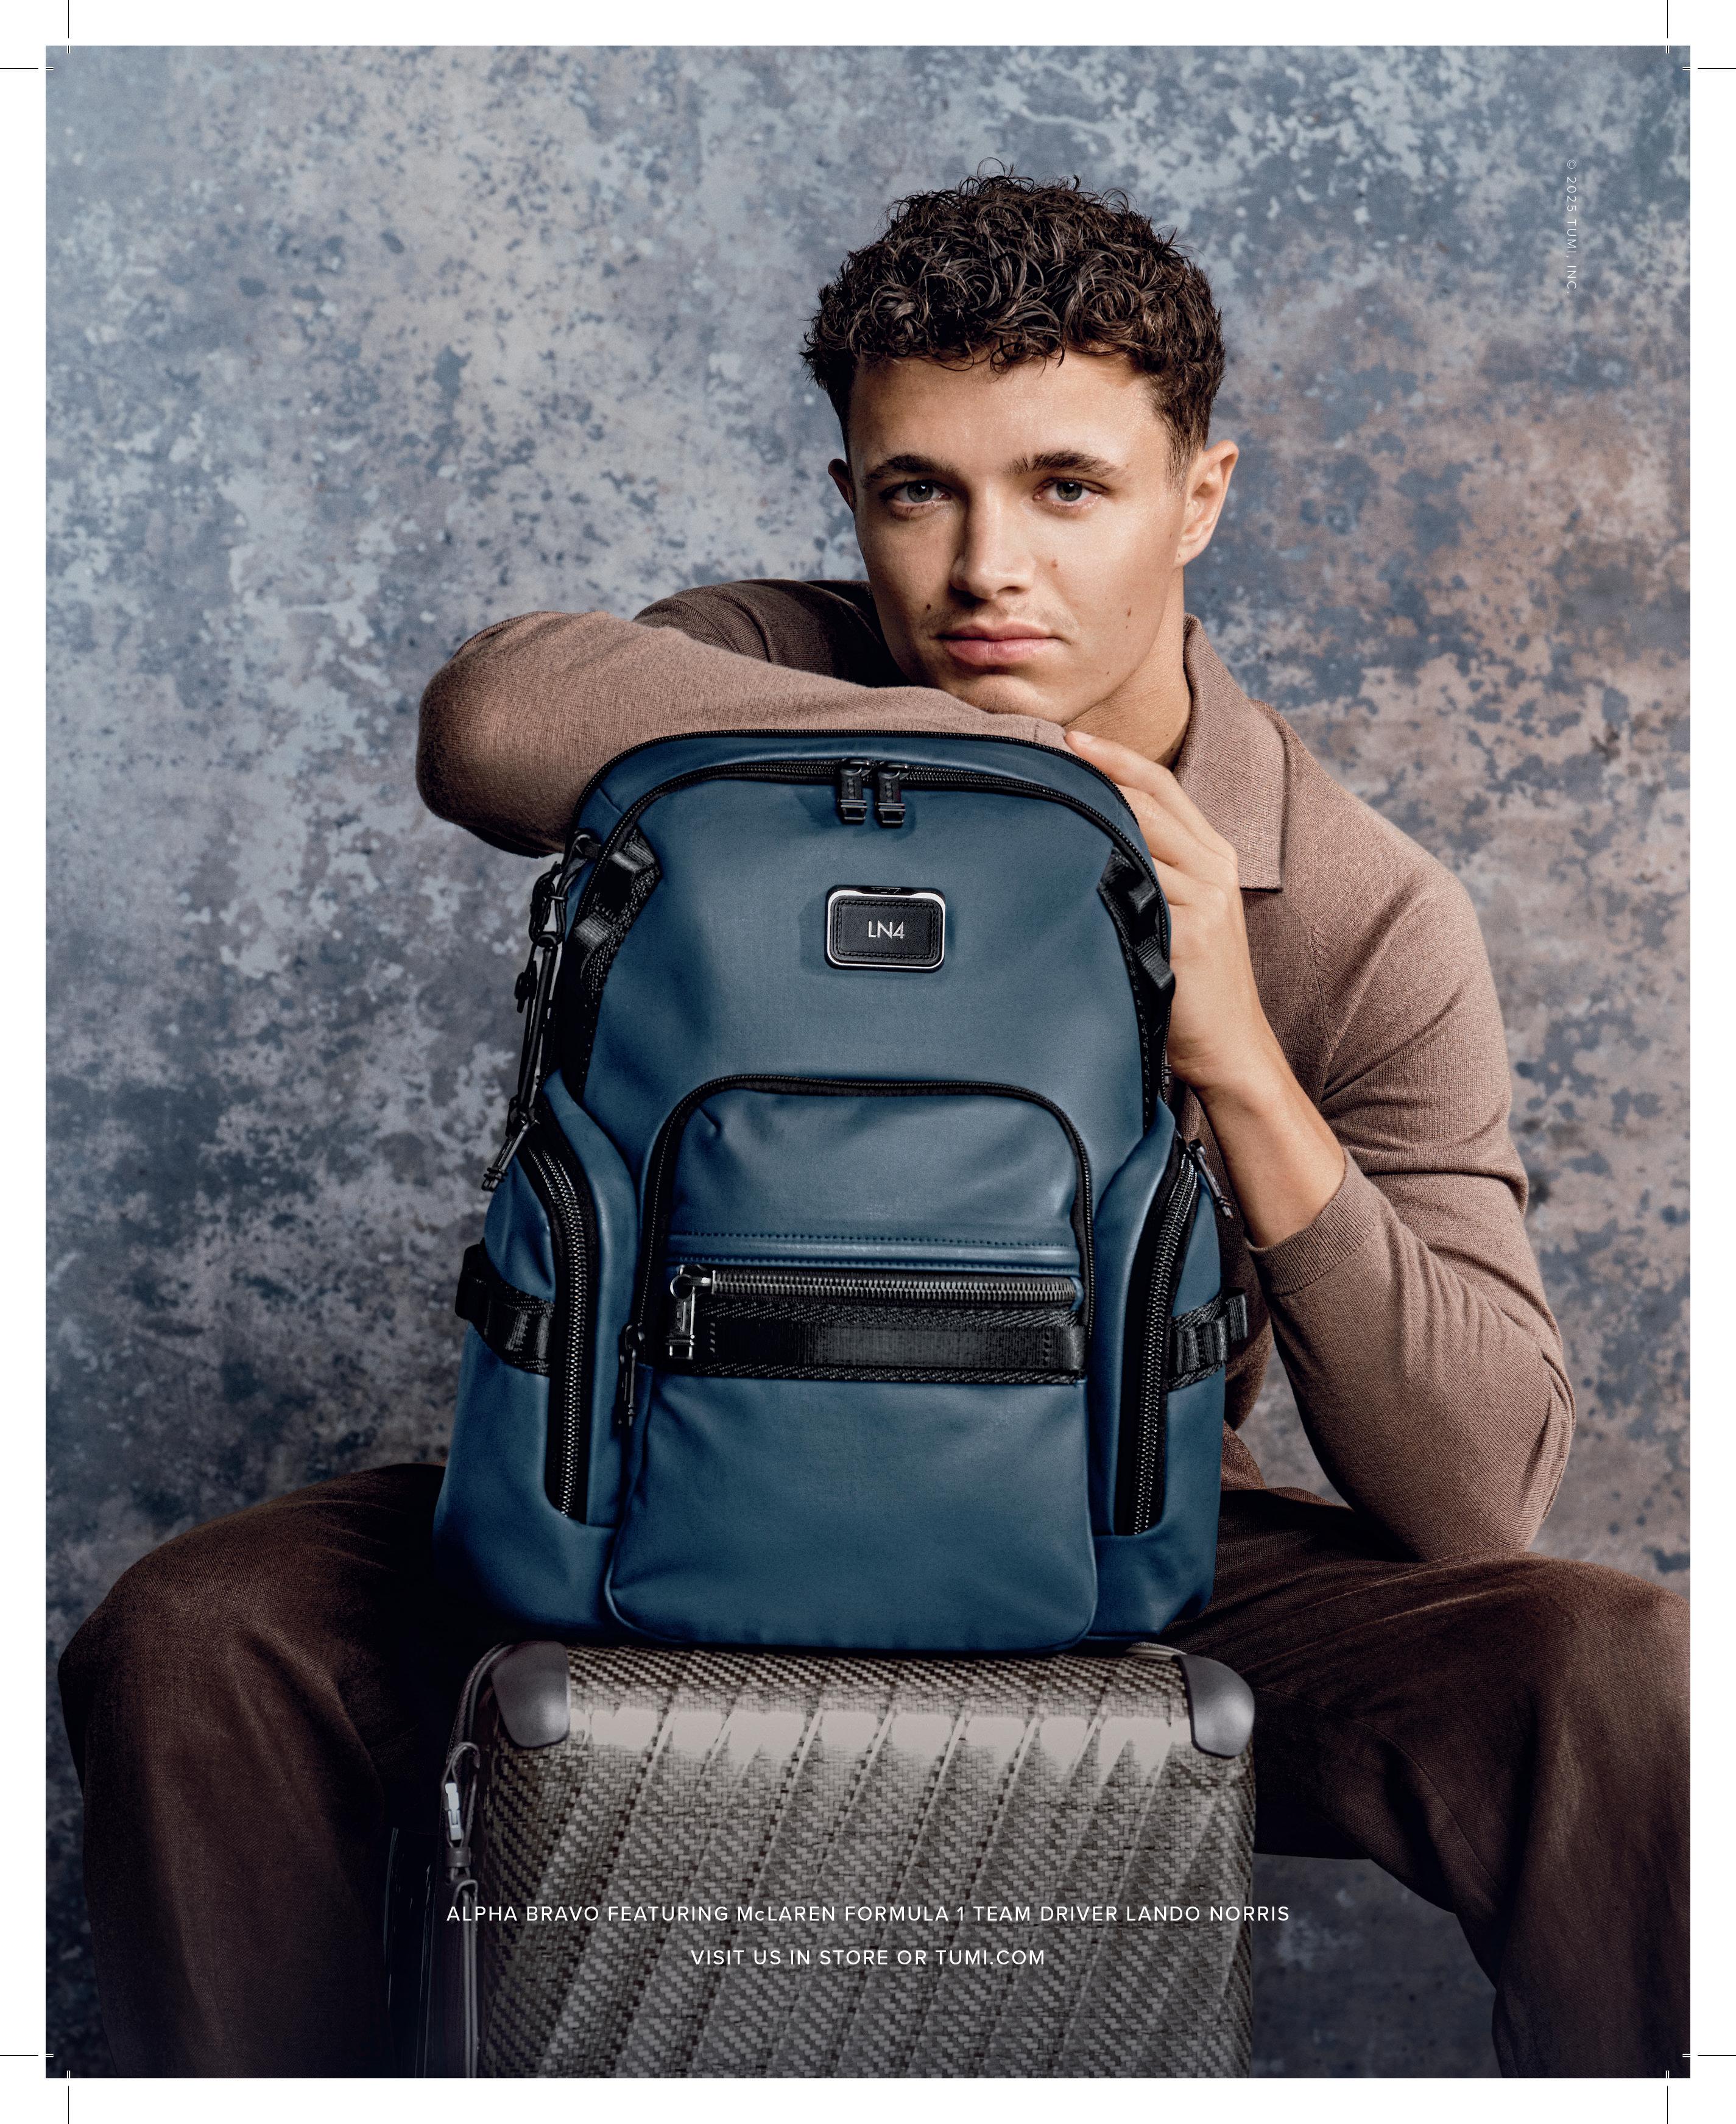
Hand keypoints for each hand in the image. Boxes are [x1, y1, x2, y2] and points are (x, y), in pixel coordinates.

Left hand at [1065, 726, 1345, 1245]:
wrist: (1231, 1051)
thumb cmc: (1191, 988)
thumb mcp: (1175, 918)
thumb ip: (1146, 874)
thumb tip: (1080, 838)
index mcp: (1213, 857)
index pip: (1161, 786)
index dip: (1115, 756)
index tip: (1067, 736)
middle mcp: (1214, 868)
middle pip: (1150, 797)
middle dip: (1096, 768)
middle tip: (1039, 748)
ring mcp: (1204, 900)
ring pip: (1138, 836)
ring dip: (1085, 814)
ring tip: (1034, 797)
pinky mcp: (1190, 934)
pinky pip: (1137, 889)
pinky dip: (1098, 870)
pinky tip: (1056, 862)